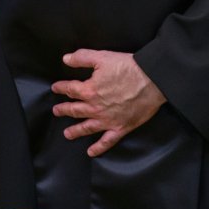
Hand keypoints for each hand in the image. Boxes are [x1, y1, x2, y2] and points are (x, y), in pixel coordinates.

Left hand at [51, 49, 165, 156]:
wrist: (152, 80)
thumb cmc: (128, 67)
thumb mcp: (102, 57)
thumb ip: (81, 57)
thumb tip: (66, 59)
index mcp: (89, 90)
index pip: (70, 89)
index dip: (61, 88)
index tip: (56, 88)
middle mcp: (95, 108)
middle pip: (75, 110)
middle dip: (64, 110)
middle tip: (57, 111)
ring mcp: (107, 120)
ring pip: (86, 127)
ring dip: (75, 131)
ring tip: (67, 134)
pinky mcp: (120, 128)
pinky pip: (107, 141)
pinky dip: (98, 148)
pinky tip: (91, 152)